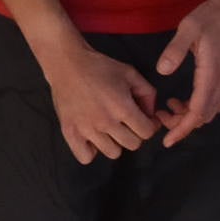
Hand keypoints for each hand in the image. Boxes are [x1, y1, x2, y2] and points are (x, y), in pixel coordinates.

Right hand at [38, 35, 158, 163]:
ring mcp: (87, 130)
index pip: (147, 132)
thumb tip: (152, 114)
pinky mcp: (70, 133)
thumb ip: (147, 93)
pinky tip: (92, 137)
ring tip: (108, 128)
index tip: (143, 119)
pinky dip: (91, 150)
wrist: (67, 63)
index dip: (149, 125)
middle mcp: (106, 122)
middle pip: (132, 144)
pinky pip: (86, 157)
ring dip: (114, 142)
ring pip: (113, 153)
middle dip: (134, 133)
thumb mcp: (130, 73)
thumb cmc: (100, 66)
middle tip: (126, 122)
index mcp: (123, 107)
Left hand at [154, 0, 219, 144]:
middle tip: (161, 118)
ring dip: (191, 117)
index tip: (167, 141)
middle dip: (182, 124)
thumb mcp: (189, 28)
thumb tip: (162, 71)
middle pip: (203, 117)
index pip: (197, 112)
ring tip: (170, 108)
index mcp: (211, 75)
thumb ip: (175, 50)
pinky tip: (186, 99)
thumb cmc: (211, 16)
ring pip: (210, 112)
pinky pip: (214, 103)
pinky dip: (199, 109)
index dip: (182, 129)